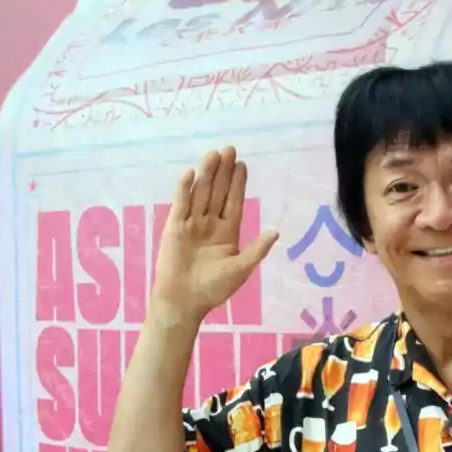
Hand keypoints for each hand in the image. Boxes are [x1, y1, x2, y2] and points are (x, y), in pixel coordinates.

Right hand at [151, 147, 277, 321]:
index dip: (238, 183)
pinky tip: (190, 173)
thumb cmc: (213, 289)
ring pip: (201, 194)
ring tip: (213, 154)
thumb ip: (256, 249)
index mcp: (227, 232)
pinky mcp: (174, 228)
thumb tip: (276, 231)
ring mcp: (192, 225)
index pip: (234, 202)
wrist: (183, 302)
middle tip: (229, 149)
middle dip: (223, 172)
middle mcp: (210, 224)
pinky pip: (181, 205)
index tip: (242, 164)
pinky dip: (185, 190)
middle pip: (218, 192)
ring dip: (207, 174)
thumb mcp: (241, 269)